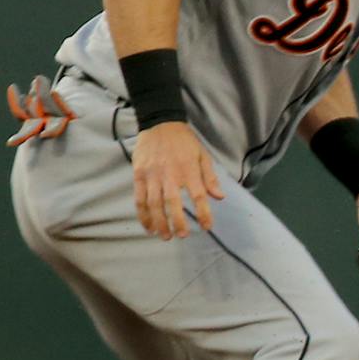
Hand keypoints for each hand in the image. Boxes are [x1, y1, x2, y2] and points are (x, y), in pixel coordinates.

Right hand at [132, 121, 225, 239]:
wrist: (159, 123)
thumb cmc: (184, 141)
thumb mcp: (202, 155)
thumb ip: (210, 177)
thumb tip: (219, 197)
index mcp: (189, 170)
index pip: (198, 196)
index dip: (203, 213)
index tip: (207, 227)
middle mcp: (170, 174)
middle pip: (173, 203)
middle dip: (177, 222)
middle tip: (182, 235)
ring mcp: (152, 175)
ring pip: (154, 204)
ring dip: (159, 222)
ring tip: (165, 236)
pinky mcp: (138, 175)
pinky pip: (139, 198)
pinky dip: (143, 215)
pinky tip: (148, 226)